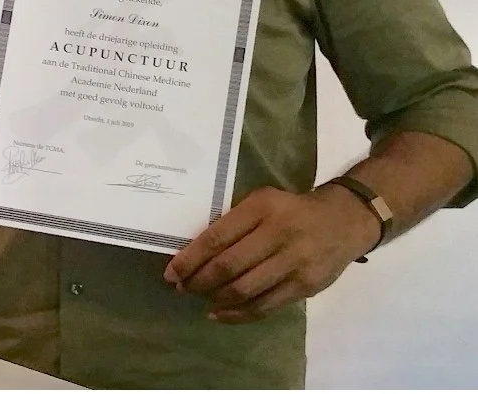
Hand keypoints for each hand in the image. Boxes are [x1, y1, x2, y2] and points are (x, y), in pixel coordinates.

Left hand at [163, 184, 379, 322]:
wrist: (343, 221)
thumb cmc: (292, 209)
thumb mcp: (263, 201)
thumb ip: (235, 222)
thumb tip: (196, 251)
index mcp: (263, 207)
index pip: (218, 236)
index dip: (191, 258)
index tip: (172, 271)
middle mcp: (278, 234)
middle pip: (229, 266)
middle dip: (198, 281)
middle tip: (181, 287)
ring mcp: (294, 263)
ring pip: (245, 290)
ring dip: (215, 298)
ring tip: (199, 297)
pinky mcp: (304, 287)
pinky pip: (265, 307)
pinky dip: (238, 314)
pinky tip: (220, 313)